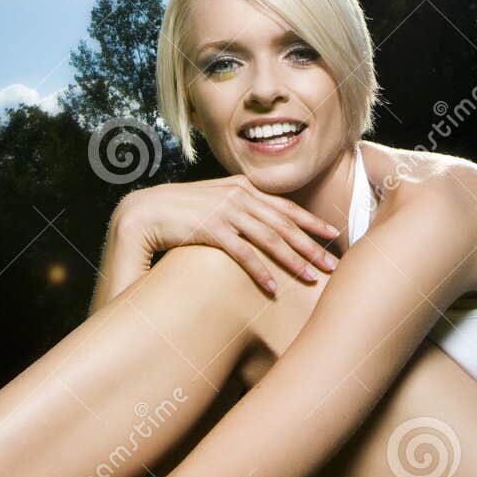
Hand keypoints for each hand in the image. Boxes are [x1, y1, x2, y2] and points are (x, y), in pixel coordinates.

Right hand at [118, 176, 341, 295]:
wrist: (144, 211)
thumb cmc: (180, 211)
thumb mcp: (214, 201)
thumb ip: (238, 206)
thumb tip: (260, 221)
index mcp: (243, 187)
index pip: (285, 206)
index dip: (311, 221)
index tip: (333, 234)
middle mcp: (239, 195)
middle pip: (285, 223)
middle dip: (312, 245)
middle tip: (333, 264)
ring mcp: (226, 211)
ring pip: (271, 238)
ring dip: (294, 260)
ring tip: (312, 278)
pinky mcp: (212, 229)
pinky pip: (243, 254)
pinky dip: (261, 272)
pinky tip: (274, 289)